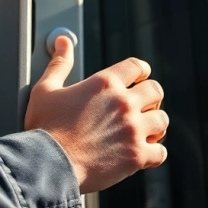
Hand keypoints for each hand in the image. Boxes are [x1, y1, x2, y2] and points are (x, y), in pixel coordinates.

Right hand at [25, 36, 168, 193]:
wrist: (47, 165)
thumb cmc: (44, 129)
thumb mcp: (46, 89)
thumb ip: (59, 64)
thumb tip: (62, 41)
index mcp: (105, 83)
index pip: (137, 66)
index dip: (140, 72)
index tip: (138, 80)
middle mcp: (124, 103)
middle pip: (155, 91)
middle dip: (151, 98)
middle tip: (142, 107)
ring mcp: (133, 130)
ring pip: (162, 120)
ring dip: (155, 125)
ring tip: (144, 131)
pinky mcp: (136, 156)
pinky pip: (160, 152)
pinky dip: (154, 153)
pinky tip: (143, 154)